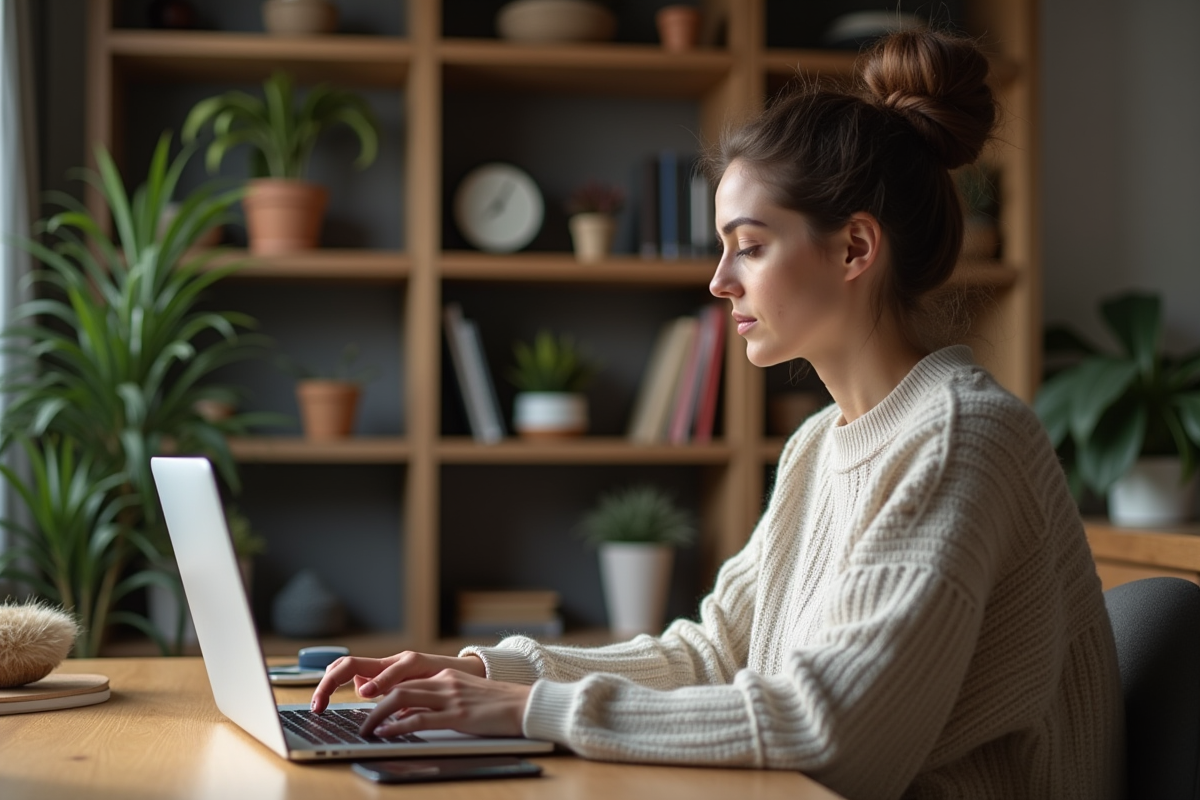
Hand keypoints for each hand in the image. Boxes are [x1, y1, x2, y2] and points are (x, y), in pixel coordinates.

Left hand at [359, 669, 531, 738]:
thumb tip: (405, 717)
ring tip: (366, 729)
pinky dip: (398, 726)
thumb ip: (435, 703)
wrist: (524, 705)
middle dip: (372, 705)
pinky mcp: (458, 715)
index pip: (404, 680)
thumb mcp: (461, 698)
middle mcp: (444, 682)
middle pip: (397, 688)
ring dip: (378, 715)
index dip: (381, 691)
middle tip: (360, 722)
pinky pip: (420, 719)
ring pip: (402, 699)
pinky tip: (386, 733)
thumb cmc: (495, 706)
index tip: (365, 705)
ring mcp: (450, 697)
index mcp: (444, 676)